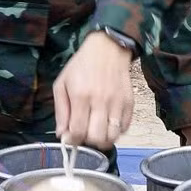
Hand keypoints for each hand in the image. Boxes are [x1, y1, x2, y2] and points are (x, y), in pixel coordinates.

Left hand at [52, 30, 133, 150]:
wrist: (108, 49)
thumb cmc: (82, 65)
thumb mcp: (62, 84)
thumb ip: (61, 112)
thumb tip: (62, 135)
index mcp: (81, 96)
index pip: (78, 132)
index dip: (72, 140)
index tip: (70, 138)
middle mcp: (101, 101)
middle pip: (97, 138)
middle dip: (88, 142)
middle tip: (84, 133)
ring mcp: (117, 103)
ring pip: (113, 137)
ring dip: (103, 139)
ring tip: (96, 131)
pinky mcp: (129, 103)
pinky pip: (125, 128)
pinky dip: (116, 131)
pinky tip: (107, 123)